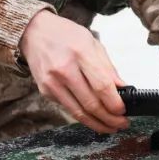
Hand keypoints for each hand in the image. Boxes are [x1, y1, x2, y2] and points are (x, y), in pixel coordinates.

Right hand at [19, 10, 129, 133]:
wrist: (34, 32)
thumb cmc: (65, 35)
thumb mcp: (91, 42)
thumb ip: (107, 67)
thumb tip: (123, 89)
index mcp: (80, 53)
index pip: (101, 85)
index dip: (115, 103)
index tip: (124, 110)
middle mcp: (64, 69)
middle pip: (91, 103)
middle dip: (110, 118)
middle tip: (122, 123)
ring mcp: (52, 82)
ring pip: (78, 112)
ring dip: (97, 124)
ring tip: (111, 127)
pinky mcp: (45, 91)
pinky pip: (68, 108)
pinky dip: (83, 116)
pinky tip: (94, 118)